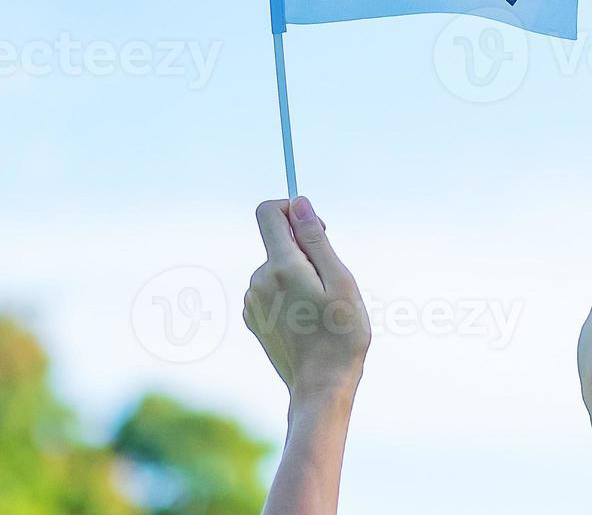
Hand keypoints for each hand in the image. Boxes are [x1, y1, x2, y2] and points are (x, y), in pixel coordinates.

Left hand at [245, 198, 369, 404]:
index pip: (268, 213)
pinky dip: (289, 296)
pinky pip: (271, 291)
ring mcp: (252, 301)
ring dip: (299, 277)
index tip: (316, 228)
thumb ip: (316, 239)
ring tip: (319, 310)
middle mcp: (259, 280)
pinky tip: (306, 322)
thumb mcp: (340, 281)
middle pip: (278, 243)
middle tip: (330, 286)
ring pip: (277, 268)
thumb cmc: (340, 336)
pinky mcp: (253, 319)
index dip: (292, 209)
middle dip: (305, 252)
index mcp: (281, 266)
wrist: (320, 388)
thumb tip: (298, 203)